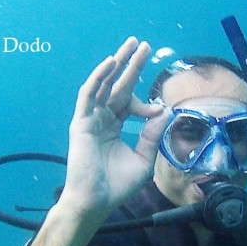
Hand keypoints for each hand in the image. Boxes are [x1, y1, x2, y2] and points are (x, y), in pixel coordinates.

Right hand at [60, 37, 168, 215]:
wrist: (97, 201)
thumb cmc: (118, 185)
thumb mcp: (143, 159)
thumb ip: (152, 136)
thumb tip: (165, 112)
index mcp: (114, 128)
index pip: (130, 105)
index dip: (145, 104)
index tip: (158, 110)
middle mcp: (102, 120)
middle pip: (117, 87)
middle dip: (131, 66)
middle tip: (144, 45)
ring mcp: (90, 120)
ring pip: (104, 85)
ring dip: (117, 64)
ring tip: (131, 45)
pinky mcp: (81, 123)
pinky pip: (88, 95)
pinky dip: (98, 78)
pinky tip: (111, 62)